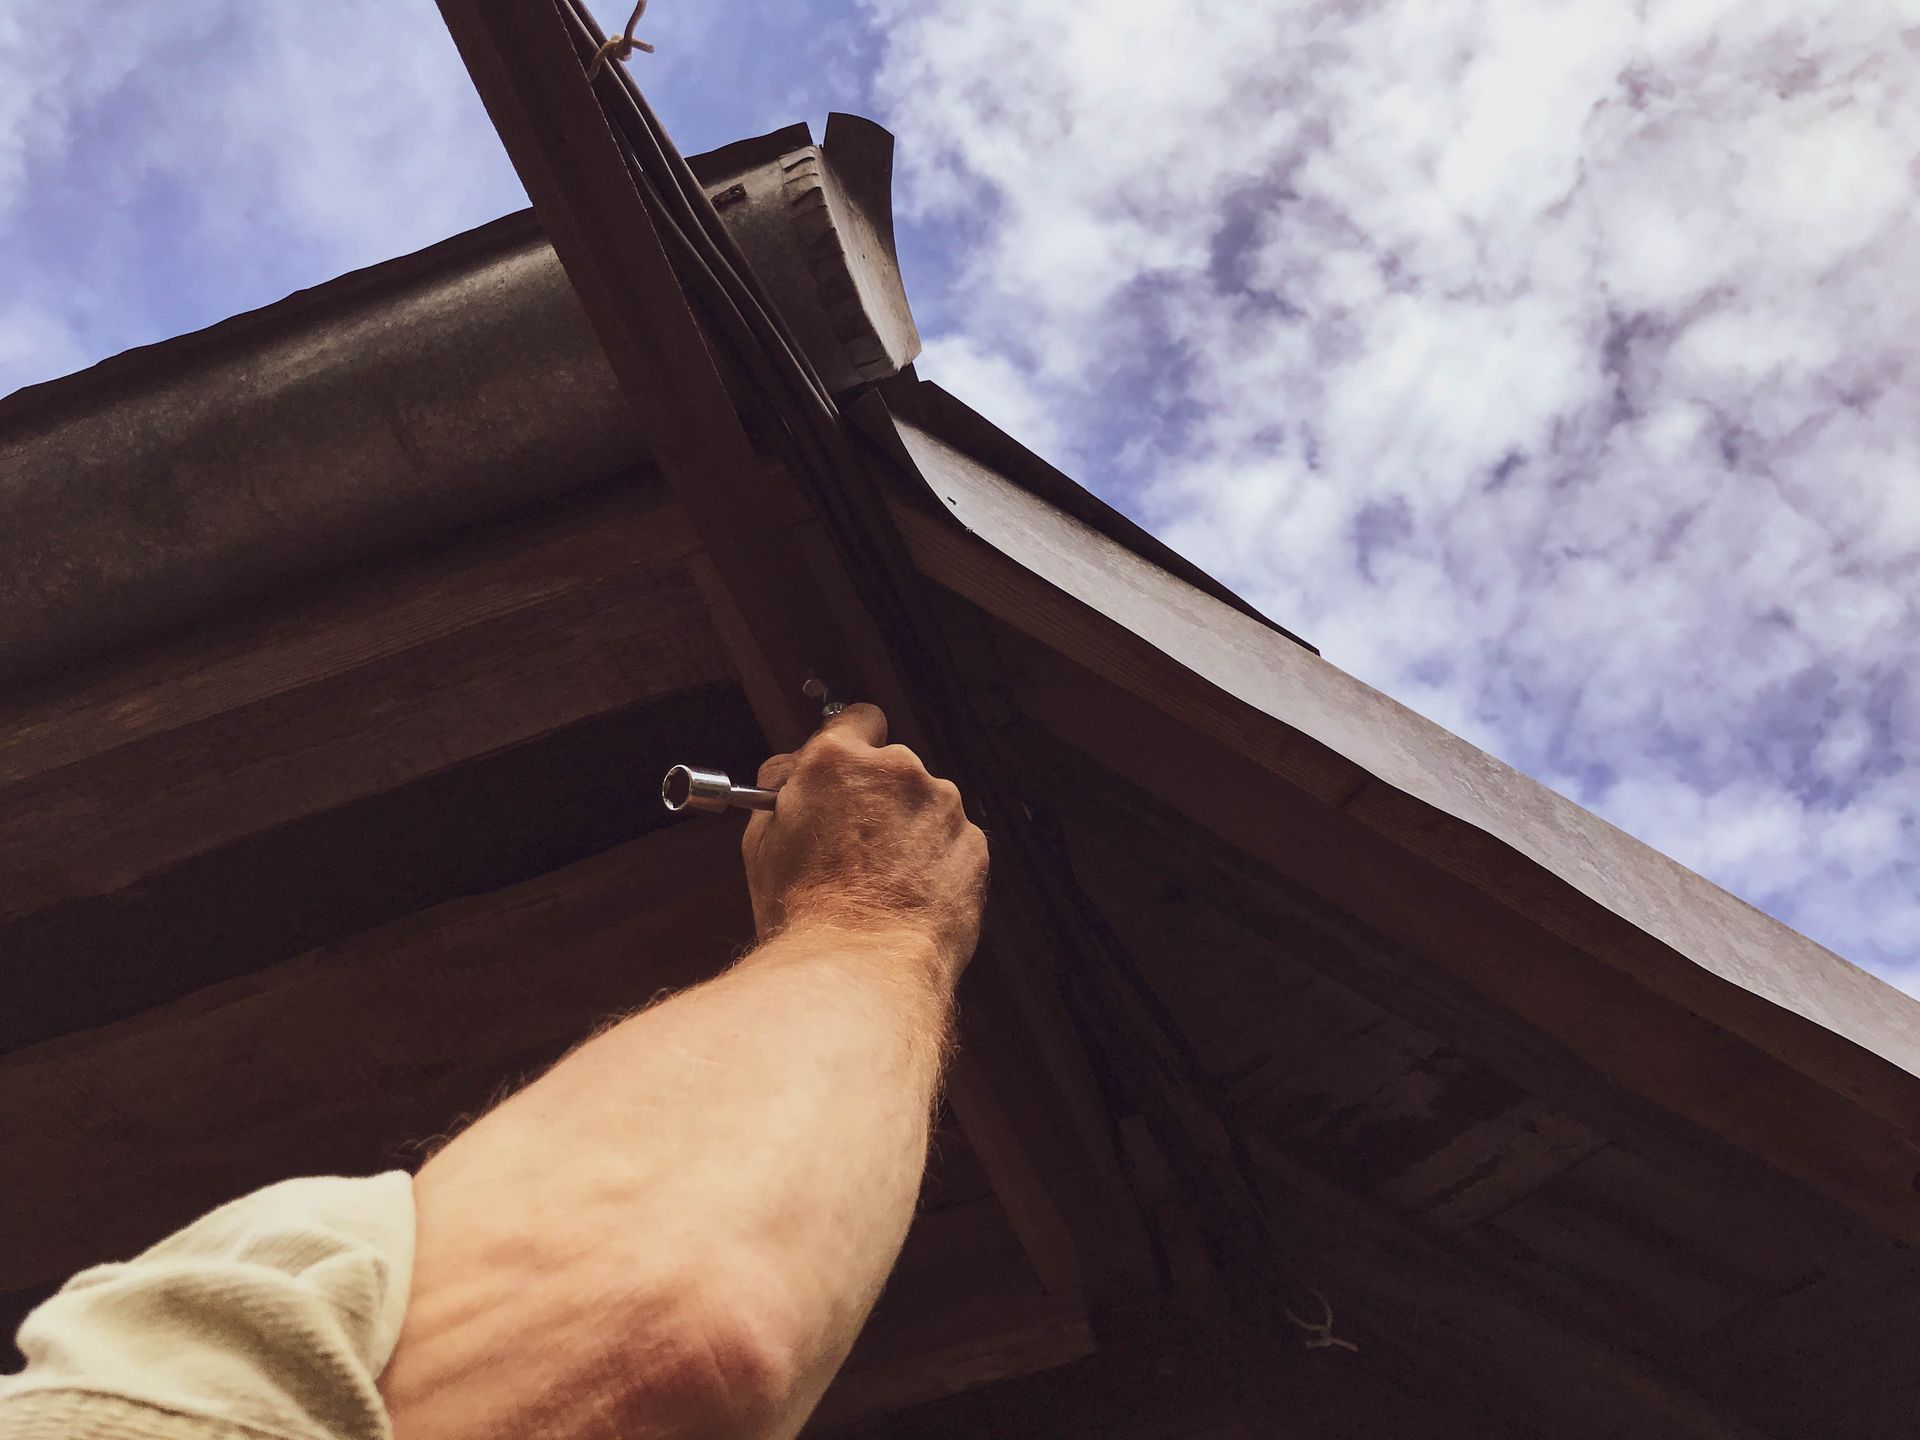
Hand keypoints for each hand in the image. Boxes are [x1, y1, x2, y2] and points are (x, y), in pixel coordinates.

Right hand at [742, 704, 987, 987]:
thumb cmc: (806, 912)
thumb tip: (787, 776)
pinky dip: (936, 863)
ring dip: (909, 831)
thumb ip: (781, 793)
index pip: (858, 720)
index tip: (849, 768)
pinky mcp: (974, 845)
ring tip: (881, 882)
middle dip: (877, 797)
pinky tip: (910, 896)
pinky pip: (952, 843)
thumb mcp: (762, 843)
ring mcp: (943, 806)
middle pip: (892, 768)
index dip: (852, 745)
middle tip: (854, 844)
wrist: (858, 968)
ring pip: (926, 806)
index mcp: (840, 760)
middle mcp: (898, 771)